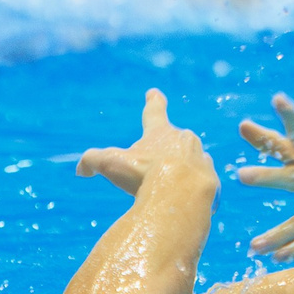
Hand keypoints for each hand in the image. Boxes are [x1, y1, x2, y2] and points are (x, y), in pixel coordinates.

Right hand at [76, 88, 213, 196]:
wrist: (180, 194)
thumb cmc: (144, 175)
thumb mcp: (110, 164)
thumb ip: (91, 161)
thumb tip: (80, 170)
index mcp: (161, 132)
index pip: (154, 111)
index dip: (153, 101)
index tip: (154, 92)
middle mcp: (184, 140)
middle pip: (175, 140)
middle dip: (167, 152)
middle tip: (155, 169)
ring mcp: (201, 158)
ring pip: (191, 161)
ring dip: (182, 171)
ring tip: (169, 188)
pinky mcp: (212, 179)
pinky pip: (202, 183)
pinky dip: (193, 189)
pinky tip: (184, 201)